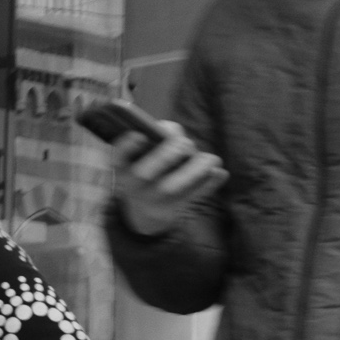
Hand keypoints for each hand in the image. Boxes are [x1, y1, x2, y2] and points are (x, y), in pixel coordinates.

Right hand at [114, 120, 227, 237]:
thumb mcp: (141, 153)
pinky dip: (209, 185)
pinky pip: (193, 198)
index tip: (140, 135)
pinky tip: (220, 172)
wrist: (145, 208)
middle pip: (144, 173)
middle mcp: (134, 185)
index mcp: (123, 167)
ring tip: (211, 159)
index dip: (127, 146)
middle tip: (185, 143)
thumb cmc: (146, 165)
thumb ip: (155, 136)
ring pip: (171, 188)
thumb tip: (171, 130)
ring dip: (193, 171)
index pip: (118, 157)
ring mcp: (153, 200)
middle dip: (165, 156)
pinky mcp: (173, 209)